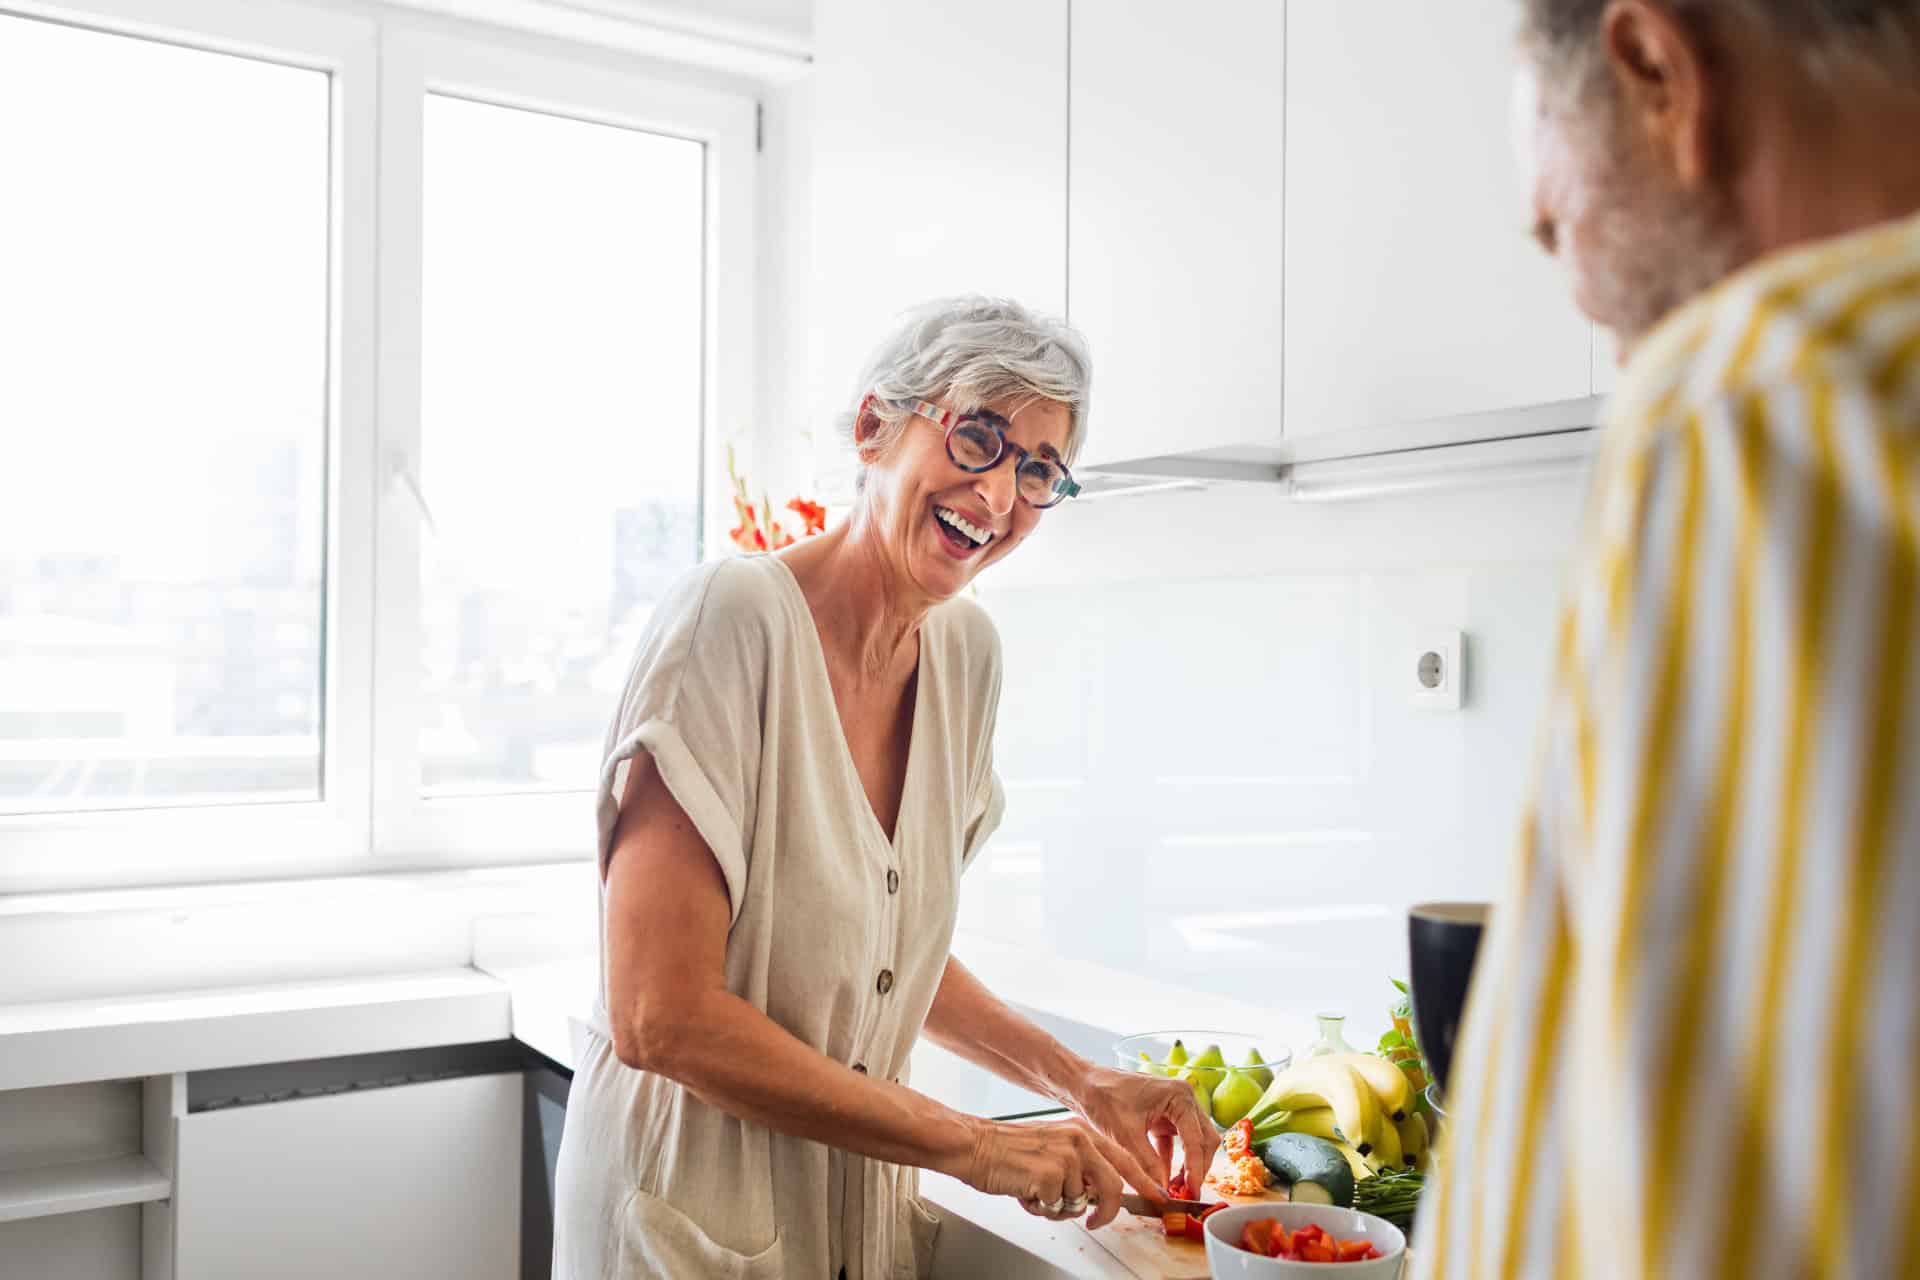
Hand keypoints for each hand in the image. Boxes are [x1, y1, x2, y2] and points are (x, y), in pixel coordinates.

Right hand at [959, 1116, 1162, 1230]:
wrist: (976, 1146)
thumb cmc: (1009, 1151)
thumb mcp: (1055, 1148)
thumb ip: (1080, 1166)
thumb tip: (1095, 1194)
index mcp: (1083, 1131)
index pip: (1125, 1159)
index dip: (1144, 1182)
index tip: (1158, 1198)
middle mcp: (1079, 1139)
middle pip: (1112, 1186)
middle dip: (1106, 1212)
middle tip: (1096, 1223)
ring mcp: (1067, 1156)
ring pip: (1079, 1203)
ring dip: (1058, 1207)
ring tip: (1035, 1191)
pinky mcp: (1051, 1174)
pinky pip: (1057, 1208)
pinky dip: (1041, 1208)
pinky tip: (1026, 1191)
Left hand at [1070, 1065, 1219, 1199]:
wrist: (1084, 1084)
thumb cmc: (1103, 1099)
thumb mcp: (1126, 1135)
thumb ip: (1147, 1164)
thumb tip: (1162, 1192)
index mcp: (1179, 1096)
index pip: (1196, 1140)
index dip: (1195, 1170)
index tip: (1192, 1193)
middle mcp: (1184, 1099)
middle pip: (1204, 1140)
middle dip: (1197, 1169)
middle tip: (1186, 1195)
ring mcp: (1176, 1108)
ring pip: (1194, 1143)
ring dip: (1187, 1167)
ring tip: (1176, 1191)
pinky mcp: (1165, 1118)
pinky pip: (1176, 1143)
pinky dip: (1172, 1161)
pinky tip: (1163, 1181)